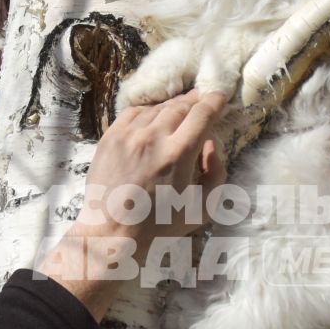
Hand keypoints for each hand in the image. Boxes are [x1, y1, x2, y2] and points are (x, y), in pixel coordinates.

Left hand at [38, 90, 228, 318]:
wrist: (113, 231)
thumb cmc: (160, 224)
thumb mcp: (203, 208)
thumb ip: (216, 173)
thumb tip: (211, 144)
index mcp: (178, 154)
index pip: (202, 114)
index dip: (214, 101)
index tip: (219, 97)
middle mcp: (152, 138)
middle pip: (180, 106)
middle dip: (195, 101)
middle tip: (202, 101)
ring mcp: (128, 135)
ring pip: (157, 108)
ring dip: (172, 107)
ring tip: (180, 110)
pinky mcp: (110, 137)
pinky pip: (134, 113)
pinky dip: (149, 111)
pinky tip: (154, 118)